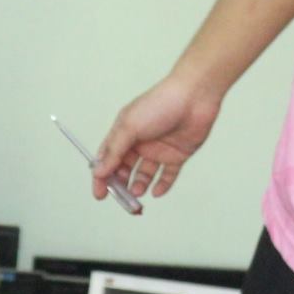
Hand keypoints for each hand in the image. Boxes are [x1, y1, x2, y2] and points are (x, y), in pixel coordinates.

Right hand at [92, 73, 223, 205]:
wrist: (195, 95)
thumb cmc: (159, 104)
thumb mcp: (129, 127)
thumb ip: (114, 151)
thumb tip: (98, 171)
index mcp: (124, 133)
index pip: (107, 159)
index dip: (101, 177)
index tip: (100, 194)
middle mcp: (140, 142)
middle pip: (125, 170)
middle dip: (121, 185)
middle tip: (121, 197)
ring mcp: (159, 150)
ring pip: (145, 175)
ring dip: (139, 186)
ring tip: (138, 191)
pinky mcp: (177, 155)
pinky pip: (168, 175)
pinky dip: (162, 185)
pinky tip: (156, 192)